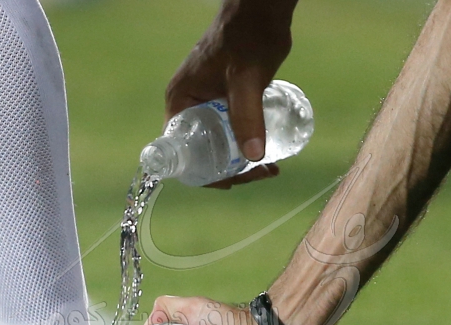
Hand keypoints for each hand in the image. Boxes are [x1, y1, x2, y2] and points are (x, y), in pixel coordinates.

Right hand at [164, 1, 294, 188]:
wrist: (263, 11)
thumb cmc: (249, 37)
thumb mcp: (246, 79)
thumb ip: (247, 115)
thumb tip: (254, 157)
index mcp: (180, 103)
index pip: (181, 152)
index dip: (203, 173)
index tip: (232, 181)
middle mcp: (188, 107)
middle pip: (202, 152)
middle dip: (231, 169)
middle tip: (261, 172)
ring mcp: (206, 104)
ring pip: (219, 144)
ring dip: (242, 161)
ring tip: (270, 167)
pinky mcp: (224, 101)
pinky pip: (230, 132)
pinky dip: (246, 144)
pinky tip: (267, 151)